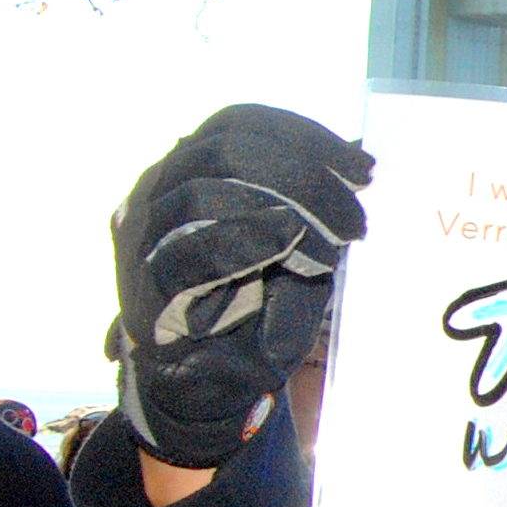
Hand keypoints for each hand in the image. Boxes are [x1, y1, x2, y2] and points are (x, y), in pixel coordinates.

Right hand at [109, 105, 375, 468]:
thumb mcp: (292, 245)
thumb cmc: (254, 306)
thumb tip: (360, 160)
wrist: (207, 383)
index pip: (238, 123)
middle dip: (305, 171)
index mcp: (188, 170)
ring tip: (338, 239)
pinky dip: (243, 241)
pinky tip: (288, 242)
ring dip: (284, 207)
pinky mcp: (144, 287)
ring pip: (204, 190)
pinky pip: (189, 252)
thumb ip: (310, 204)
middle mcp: (156, 192)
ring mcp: (143, 238)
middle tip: (358, 210)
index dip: (303, 136)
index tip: (363, 166)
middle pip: (225, 146)